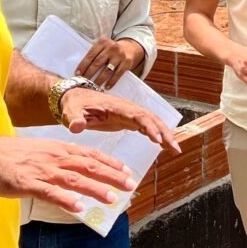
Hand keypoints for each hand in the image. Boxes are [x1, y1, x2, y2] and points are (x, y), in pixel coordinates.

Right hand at [0, 136, 136, 212]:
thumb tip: (72, 169)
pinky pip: (50, 193)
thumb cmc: (7, 156)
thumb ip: (55, 159)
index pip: (90, 155)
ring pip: (74, 180)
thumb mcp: (37, 151)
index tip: (126, 170)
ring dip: (95, 189)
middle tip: (130, 185)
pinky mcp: (28, 183)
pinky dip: (66, 200)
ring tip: (112, 198)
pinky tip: (79, 207)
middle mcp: (53, 158)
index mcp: (56, 149)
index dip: (110, 163)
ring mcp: (41, 171)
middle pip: (88, 166)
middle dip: (111, 175)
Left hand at [61, 87, 181, 154]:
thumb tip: (76, 127)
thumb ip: (74, 118)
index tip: (157, 139)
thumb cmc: (73, 104)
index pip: (137, 115)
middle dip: (164, 132)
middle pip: (151, 118)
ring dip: (165, 134)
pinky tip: (164, 146)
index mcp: (116, 107)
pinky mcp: (128, 119)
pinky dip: (157, 134)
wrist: (74, 98)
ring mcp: (129, 113)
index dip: (149, 126)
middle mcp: (127, 108)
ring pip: (152, 122)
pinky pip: (147, 126)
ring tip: (175, 149)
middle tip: (174, 148)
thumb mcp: (71, 111)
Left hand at [77, 37, 145, 88]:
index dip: (83, 65)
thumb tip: (81, 69)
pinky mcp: (127, 62)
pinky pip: (117, 74)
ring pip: (107, 70)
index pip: (90, 55)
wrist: (130, 48)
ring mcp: (119, 55)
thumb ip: (94, 54)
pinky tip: (106, 87)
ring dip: (99, 80)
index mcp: (102, 42)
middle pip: (97, 62)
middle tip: (83, 82)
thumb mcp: (103, 47)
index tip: (77, 74)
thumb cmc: (111, 50)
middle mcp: (111, 47)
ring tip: (93, 87)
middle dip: (89, 74)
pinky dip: (111, 81)